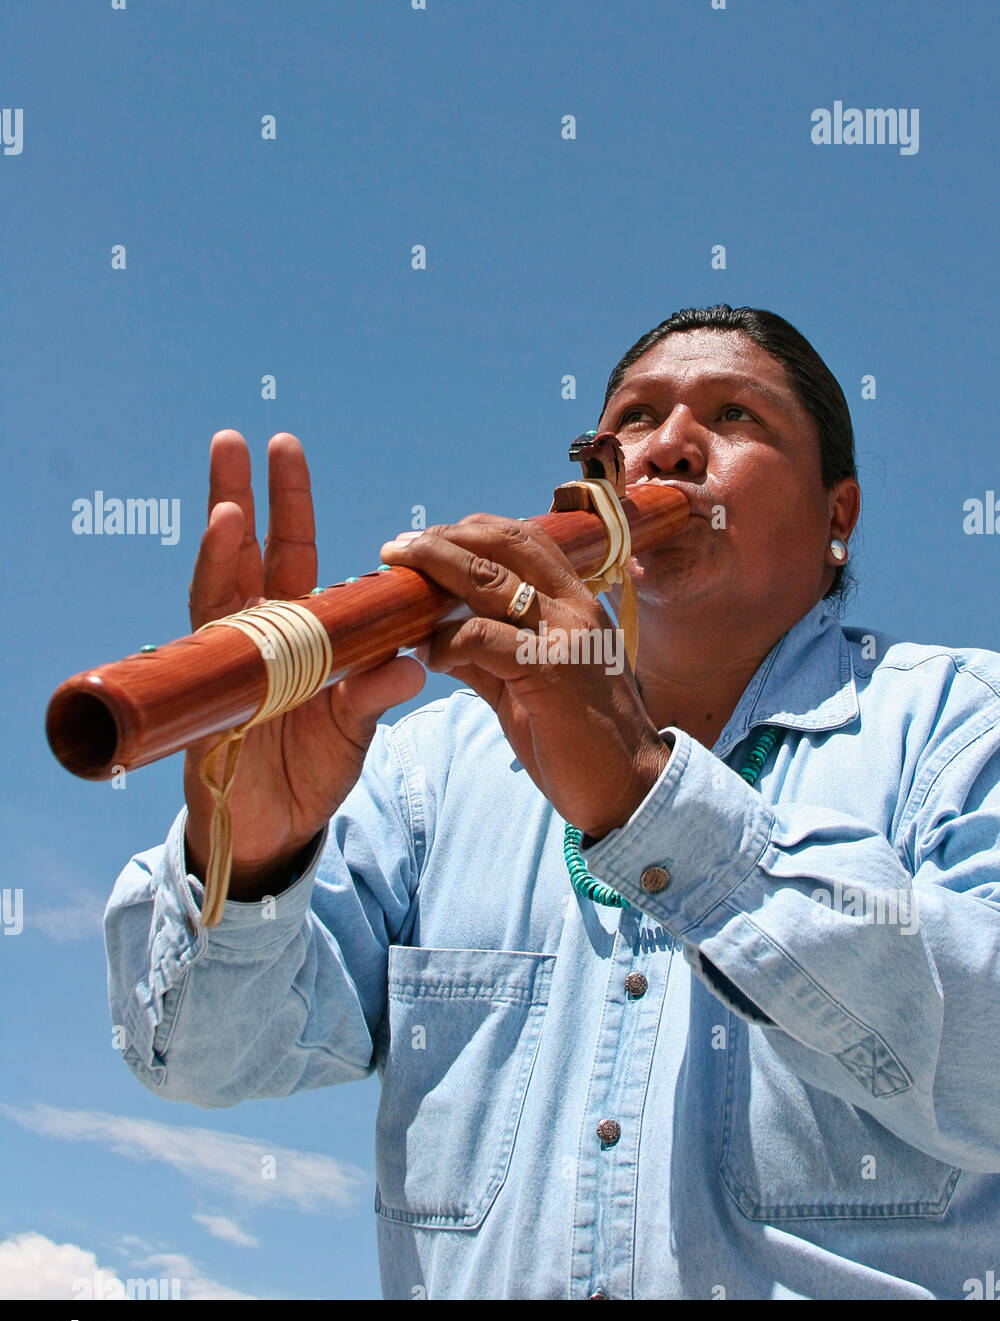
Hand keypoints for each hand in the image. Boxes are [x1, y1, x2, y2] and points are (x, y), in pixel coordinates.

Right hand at [183, 431, 424, 897]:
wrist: (276, 830)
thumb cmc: (310, 769)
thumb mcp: (352, 728)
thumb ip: (374, 693)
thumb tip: (414, 663)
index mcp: (294, 634)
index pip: (288, 556)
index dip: (285, 506)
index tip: (284, 449)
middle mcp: (256, 641)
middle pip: (243, 558)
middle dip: (238, 498)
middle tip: (234, 439)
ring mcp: (229, 670)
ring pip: (218, 597)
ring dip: (222, 551)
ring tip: (229, 505)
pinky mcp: (214, 709)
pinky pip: (212, 656)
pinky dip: (215, 614)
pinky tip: (218, 573)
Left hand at [380, 515, 669, 839]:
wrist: (630, 788)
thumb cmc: (583, 740)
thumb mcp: (532, 684)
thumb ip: (490, 655)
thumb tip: (437, 635)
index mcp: (577, 603)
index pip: (523, 540)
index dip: (471, 531)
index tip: (428, 538)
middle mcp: (575, 609)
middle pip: (502, 544)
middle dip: (443, 539)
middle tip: (398, 547)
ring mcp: (564, 637)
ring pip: (488, 579)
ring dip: (434, 571)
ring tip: (396, 582)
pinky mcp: (549, 673)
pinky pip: (481, 637)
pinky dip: (445, 641)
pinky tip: (429, 656)